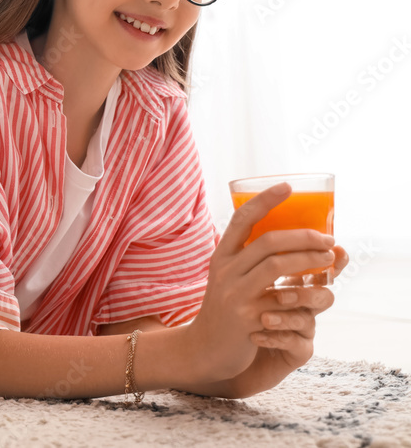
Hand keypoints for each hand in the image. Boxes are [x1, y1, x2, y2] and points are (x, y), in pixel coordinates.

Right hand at [185, 182, 336, 382]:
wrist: (206, 349)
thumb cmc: (226, 309)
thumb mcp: (229, 278)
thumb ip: (250, 259)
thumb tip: (287, 236)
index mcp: (221, 256)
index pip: (242, 218)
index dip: (265, 200)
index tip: (288, 186)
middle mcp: (225, 271)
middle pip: (268, 241)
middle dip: (303, 236)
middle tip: (327, 238)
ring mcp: (234, 294)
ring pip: (277, 266)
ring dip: (309, 259)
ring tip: (328, 259)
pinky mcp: (247, 318)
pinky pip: (283, 299)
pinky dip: (304, 293)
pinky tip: (318, 292)